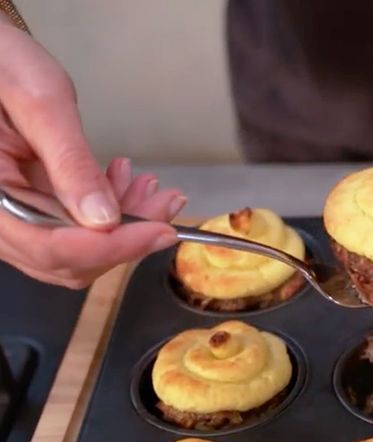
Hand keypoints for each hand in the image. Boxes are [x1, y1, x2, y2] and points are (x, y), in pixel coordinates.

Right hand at [0, 19, 184, 288]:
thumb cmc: (2, 64)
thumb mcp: (41, 103)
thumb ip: (70, 163)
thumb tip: (104, 220)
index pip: (48, 246)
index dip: (109, 247)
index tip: (159, 232)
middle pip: (64, 258)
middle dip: (124, 238)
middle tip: (167, 206)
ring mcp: (11, 215)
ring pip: (73, 249)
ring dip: (122, 228)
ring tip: (152, 190)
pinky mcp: (28, 206)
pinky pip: (70, 228)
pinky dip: (107, 214)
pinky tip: (127, 184)